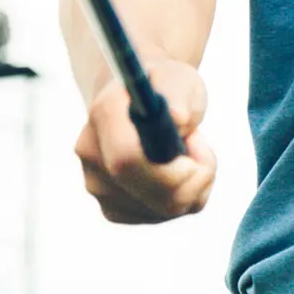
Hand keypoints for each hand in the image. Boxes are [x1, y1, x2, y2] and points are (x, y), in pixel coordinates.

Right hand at [74, 56, 215, 223]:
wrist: (139, 102)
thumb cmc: (163, 87)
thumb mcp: (178, 78)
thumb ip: (178, 93)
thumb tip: (178, 118)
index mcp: (104, 114)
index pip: (127, 160)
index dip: (171, 167)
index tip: (195, 143)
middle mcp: (92, 154)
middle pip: (149, 195)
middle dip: (192, 179)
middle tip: (201, 147)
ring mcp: (98, 186)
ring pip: (162, 209)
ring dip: (193, 185)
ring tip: (187, 152)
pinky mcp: (113, 209)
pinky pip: (162, 216)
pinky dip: (184, 198)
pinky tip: (176, 172)